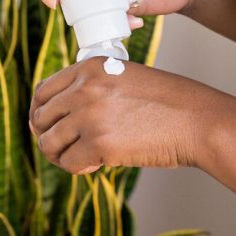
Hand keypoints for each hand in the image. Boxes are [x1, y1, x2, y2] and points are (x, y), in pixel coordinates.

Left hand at [29, 58, 199, 173]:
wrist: (196, 121)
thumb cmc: (166, 104)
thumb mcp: (123, 79)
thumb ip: (92, 89)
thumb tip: (57, 118)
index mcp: (89, 67)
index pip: (43, 90)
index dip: (40, 113)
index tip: (46, 126)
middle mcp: (84, 87)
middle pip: (40, 117)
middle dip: (47, 136)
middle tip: (63, 149)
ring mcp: (90, 115)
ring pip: (48, 143)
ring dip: (61, 155)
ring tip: (81, 158)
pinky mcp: (99, 143)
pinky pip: (68, 163)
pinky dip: (78, 168)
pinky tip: (96, 164)